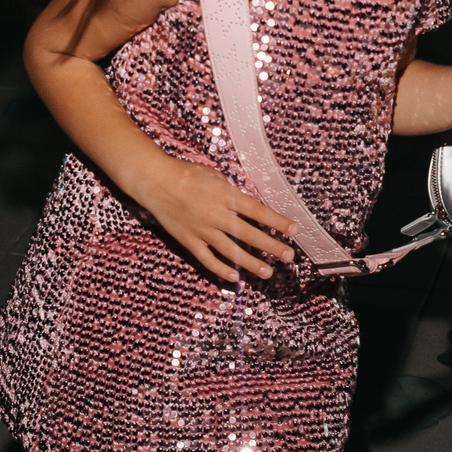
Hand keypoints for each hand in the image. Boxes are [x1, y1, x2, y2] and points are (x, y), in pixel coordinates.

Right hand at [139, 157, 294, 281]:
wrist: (157, 181)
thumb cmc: (188, 174)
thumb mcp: (217, 177)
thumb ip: (233, 195)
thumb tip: (249, 208)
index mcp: (227, 197)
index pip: (259, 212)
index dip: (278, 222)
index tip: (294, 230)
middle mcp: (217, 216)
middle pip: (250, 235)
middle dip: (272, 246)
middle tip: (289, 257)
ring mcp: (203, 230)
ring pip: (231, 252)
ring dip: (251, 263)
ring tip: (268, 272)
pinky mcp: (189, 241)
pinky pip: (208, 260)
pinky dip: (222, 270)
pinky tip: (236, 276)